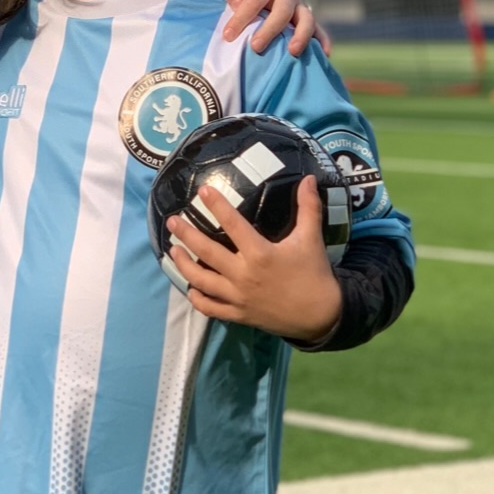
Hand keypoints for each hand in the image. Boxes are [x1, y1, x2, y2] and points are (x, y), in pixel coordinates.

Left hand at [165, 176, 342, 340]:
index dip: (217, 206)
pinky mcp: (238, 315)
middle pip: (207, 253)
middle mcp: (244, 275)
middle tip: (172, 221)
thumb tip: (309, 178)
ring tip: (173, 250)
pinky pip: (210, 308)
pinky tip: (190, 287)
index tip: (203, 191)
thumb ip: (308, 207)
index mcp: (260, 254)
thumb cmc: (314, 273)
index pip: (233, 225)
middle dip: (186, 235)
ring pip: (201, 281)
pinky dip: (197, 298)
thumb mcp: (311, 238)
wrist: (321, 316)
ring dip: (184, 265)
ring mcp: (238, 297)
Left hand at [219, 0, 331, 57]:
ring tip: (292, 52)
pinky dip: (323, 41)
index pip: (254, 0)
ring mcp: (299, 6)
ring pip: (306, 20)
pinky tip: (324, 55)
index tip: (228, 35)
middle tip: (255, 47)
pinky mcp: (306, 18)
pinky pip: (319, 29)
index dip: (241, 18)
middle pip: (282, 11)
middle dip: (270, 30)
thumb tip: (237, 5)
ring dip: (301, 36)